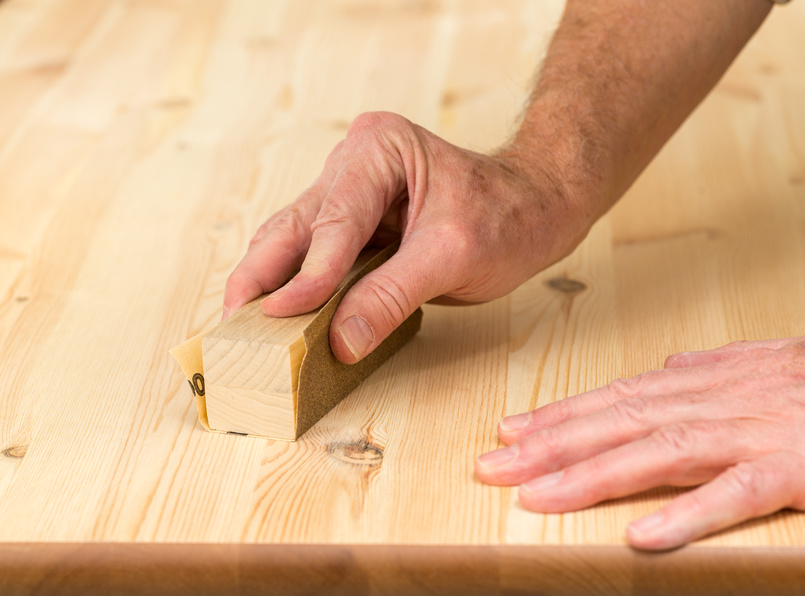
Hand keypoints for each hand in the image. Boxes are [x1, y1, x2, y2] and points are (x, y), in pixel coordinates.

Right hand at [223, 111, 591, 363]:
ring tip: (239, 326)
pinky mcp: (353, 225)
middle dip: (261, 275)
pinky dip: (293, 287)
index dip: (307, 273)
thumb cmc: (505, 216)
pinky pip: (313, 256)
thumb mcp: (453, 255)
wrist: (534, 208)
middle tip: (231, 323)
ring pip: (294, 241)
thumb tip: (340, 341)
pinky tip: (273, 316)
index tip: (280, 316)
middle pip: (295, 225)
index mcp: (379, 149)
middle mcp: (354, 164)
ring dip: (268, 284)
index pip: (334, 219)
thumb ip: (393, 295)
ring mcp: (348, 193)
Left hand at [475, 336, 804, 549]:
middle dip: (550, 445)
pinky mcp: (790, 470)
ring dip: (591, 475)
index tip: (509, 431)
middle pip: (617, 422)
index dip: (559, 416)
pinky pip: (734, 495)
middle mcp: (714, 403)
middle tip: (492, 466)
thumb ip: (712, 367)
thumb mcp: (765, 363)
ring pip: (656, 452)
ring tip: (537, 497)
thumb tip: (666, 368)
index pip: (614, 398)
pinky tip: (641, 537)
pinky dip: (688, 515)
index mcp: (704, 383)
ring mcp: (750, 434)